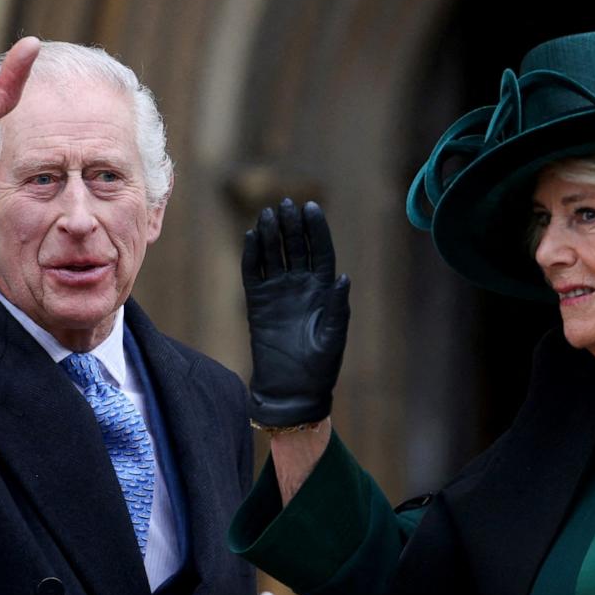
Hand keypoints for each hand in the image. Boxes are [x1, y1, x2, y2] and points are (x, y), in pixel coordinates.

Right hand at [241, 199, 350, 425]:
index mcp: (324, 290)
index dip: (316, 229)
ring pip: (274, 255)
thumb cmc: (320, 367)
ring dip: (271, 234)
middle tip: (286, 204)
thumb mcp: (334, 337)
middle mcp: (301, 286)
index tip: (312, 207)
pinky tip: (251, 236)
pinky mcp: (258, 303)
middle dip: (292, 225)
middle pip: (296, 247)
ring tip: (268, 214)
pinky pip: (254, 273)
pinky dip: (252, 255)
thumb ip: (338, 307)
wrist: (292, 390)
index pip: (320, 252)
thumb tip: (343, 277)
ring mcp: (278, 293)